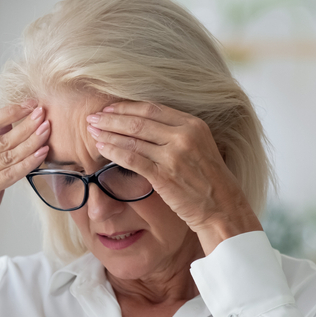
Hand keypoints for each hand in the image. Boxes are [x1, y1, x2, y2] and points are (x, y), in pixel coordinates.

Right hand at [0, 103, 50, 273]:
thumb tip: (10, 126)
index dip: (10, 111)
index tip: (30, 104)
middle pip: (1, 137)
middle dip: (26, 124)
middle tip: (44, 114)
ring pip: (8, 154)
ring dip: (31, 141)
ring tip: (47, 130)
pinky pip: (10, 174)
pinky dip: (29, 163)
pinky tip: (42, 153)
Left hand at [85, 101, 261, 253]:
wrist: (223, 209)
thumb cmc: (209, 182)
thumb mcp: (200, 148)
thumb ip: (178, 135)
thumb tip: (145, 128)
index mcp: (194, 125)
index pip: (152, 109)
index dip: (127, 107)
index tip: (109, 108)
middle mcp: (185, 136)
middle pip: (139, 121)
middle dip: (111, 118)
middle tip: (92, 117)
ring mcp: (174, 155)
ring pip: (132, 138)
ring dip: (108, 133)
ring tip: (91, 131)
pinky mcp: (165, 175)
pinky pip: (132, 159)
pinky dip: (113, 151)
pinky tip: (101, 148)